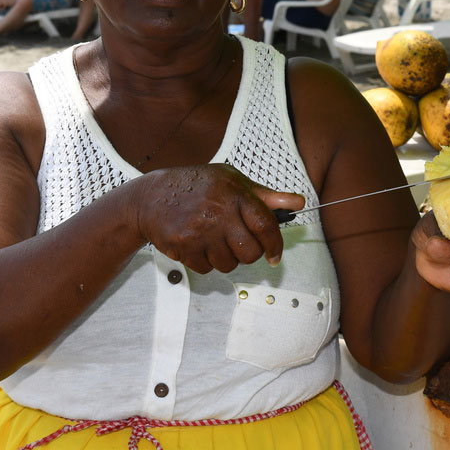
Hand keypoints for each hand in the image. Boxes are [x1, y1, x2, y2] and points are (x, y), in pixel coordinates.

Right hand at [130, 164, 304, 274]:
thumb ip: (266, 196)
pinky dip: (207, 262)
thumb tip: (298, 202)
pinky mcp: (184, 247)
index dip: (275, 244)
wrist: (150, 197)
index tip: (275, 255)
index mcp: (235, 194)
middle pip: (250, 253)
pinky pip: (208, 269)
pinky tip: (199, 244)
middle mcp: (219, 214)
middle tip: (240, 244)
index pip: (266, 225)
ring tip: (216, 239)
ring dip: (227, 258)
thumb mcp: (232, 180)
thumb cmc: (197, 186)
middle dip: (250, 254)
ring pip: (230, 264)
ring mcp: (200, 232)